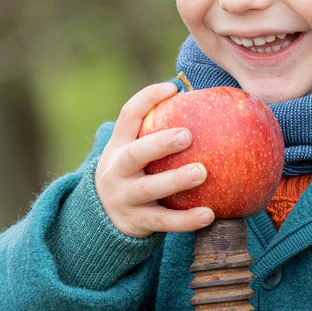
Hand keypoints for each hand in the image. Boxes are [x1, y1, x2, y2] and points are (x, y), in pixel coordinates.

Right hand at [94, 82, 214, 237]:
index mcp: (118, 145)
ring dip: (175, 180)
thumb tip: (208, 105)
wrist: (102, 218)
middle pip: (134, 154)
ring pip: (148, 189)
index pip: (128, 115)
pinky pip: (164, 221)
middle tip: (188, 135)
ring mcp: (124, 197)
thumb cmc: (133, 174)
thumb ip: (158, 133)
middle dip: (160, 143)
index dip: (148, 99)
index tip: (172, 88)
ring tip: (202, 172)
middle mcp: (116, 169)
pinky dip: (186, 220)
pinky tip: (209, 214)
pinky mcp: (136, 222)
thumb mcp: (133, 151)